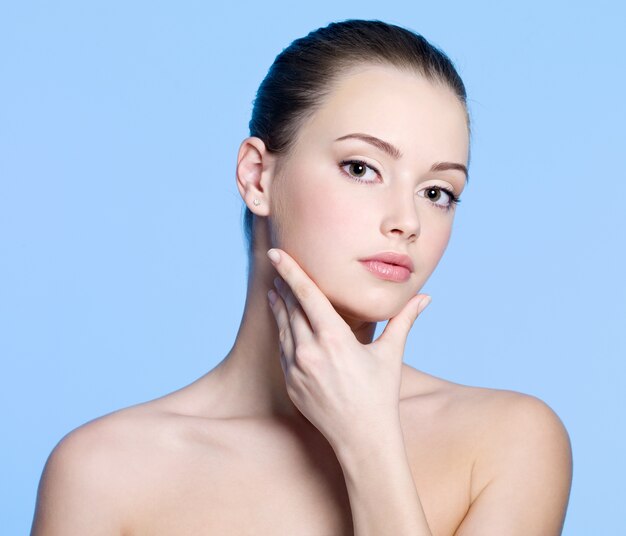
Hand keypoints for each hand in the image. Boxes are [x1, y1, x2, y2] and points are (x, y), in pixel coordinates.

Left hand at [266, 248, 431, 450]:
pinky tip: (283, 324)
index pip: (306, 295)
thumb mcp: (391, 354)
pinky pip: (282, 350)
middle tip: (278, 267)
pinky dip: (282, 333)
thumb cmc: (379, 394)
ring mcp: (296, 369)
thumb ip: (404, 321)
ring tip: (275, 291)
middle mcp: (309, 351)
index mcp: (333, 338)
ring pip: (282, 328)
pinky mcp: (290, 383)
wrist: (361, 438)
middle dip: (284, 286)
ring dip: (278, 307)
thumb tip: (426, 298)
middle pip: (290, 308)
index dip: (291, 271)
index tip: (277, 253)